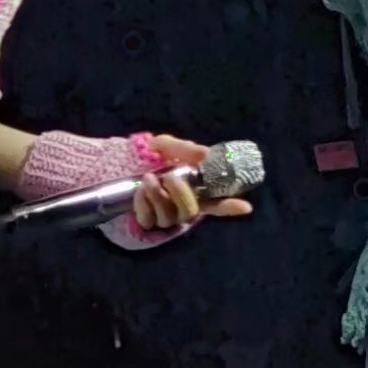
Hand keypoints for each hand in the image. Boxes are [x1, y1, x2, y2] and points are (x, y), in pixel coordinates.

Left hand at [132, 134, 254, 229]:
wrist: (122, 167)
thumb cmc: (152, 157)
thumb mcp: (167, 146)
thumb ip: (184, 148)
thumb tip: (204, 154)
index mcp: (195, 190)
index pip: (217, 202)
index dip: (230, 206)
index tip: (246, 206)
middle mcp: (183, 206)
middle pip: (191, 211)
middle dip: (182, 195)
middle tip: (170, 177)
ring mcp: (165, 216)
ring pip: (169, 216)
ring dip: (158, 197)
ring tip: (149, 179)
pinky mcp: (146, 221)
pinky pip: (148, 219)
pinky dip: (144, 204)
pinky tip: (140, 191)